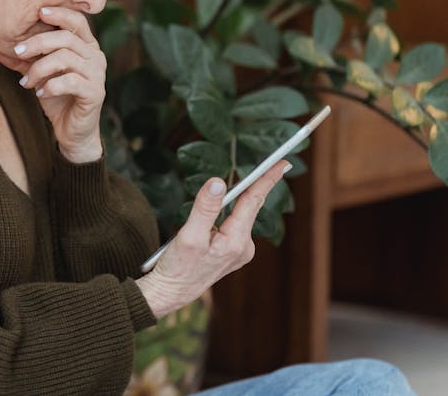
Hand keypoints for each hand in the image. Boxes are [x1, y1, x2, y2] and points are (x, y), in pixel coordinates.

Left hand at [9, 6, 105, 162]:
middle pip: (66, 38)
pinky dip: (50, 86)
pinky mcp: (96, 92)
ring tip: (26, 82)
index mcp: (86, 46)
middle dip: (38, 42)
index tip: (38, 12)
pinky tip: (39, 94)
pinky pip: (70, 81)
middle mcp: (96, 56)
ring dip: (39, 68)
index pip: (77, 21)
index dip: (59, 13)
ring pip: (65, 58)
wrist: (72, 131)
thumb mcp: (38, 74)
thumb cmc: (56, 97)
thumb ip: (23, 60)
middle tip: (17, 52)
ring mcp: (98, 74)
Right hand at [136, 160, 290, 317]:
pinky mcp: (230, 252)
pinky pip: (231, 225)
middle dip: (251, 187)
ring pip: (237, 216)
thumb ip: (204, 208)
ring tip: (216, 205)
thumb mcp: (189, 236)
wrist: (172, 293)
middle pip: (249, 207)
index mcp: (236, 241)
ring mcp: (238, 250)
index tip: (283, 162)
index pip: (254, 201)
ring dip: (230, 204)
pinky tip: (207, 223)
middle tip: (265, 164)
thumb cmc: (178, 267)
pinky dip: (224, 216)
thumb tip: (219, 183)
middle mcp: (243, 246)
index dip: (267, 179)